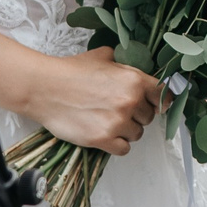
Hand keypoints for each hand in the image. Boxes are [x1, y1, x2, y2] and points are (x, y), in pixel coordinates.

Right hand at [33, 47, 163, 154]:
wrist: (44, 87)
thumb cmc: (70, 71)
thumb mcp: (102, 56)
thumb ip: (123, 64)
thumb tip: (133, 68)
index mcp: (134, 80)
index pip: (162, 96)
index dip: (158, 101)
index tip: (155, 106)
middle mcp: (130, 101)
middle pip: (149, 117)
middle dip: (136, 115)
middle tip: (118, 111)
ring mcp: (117, 122)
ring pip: (137, 134)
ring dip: (126, 131)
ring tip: (108, 121)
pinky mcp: (103, 139)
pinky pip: (124, 149)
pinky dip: (117, 145)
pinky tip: (106, 135)